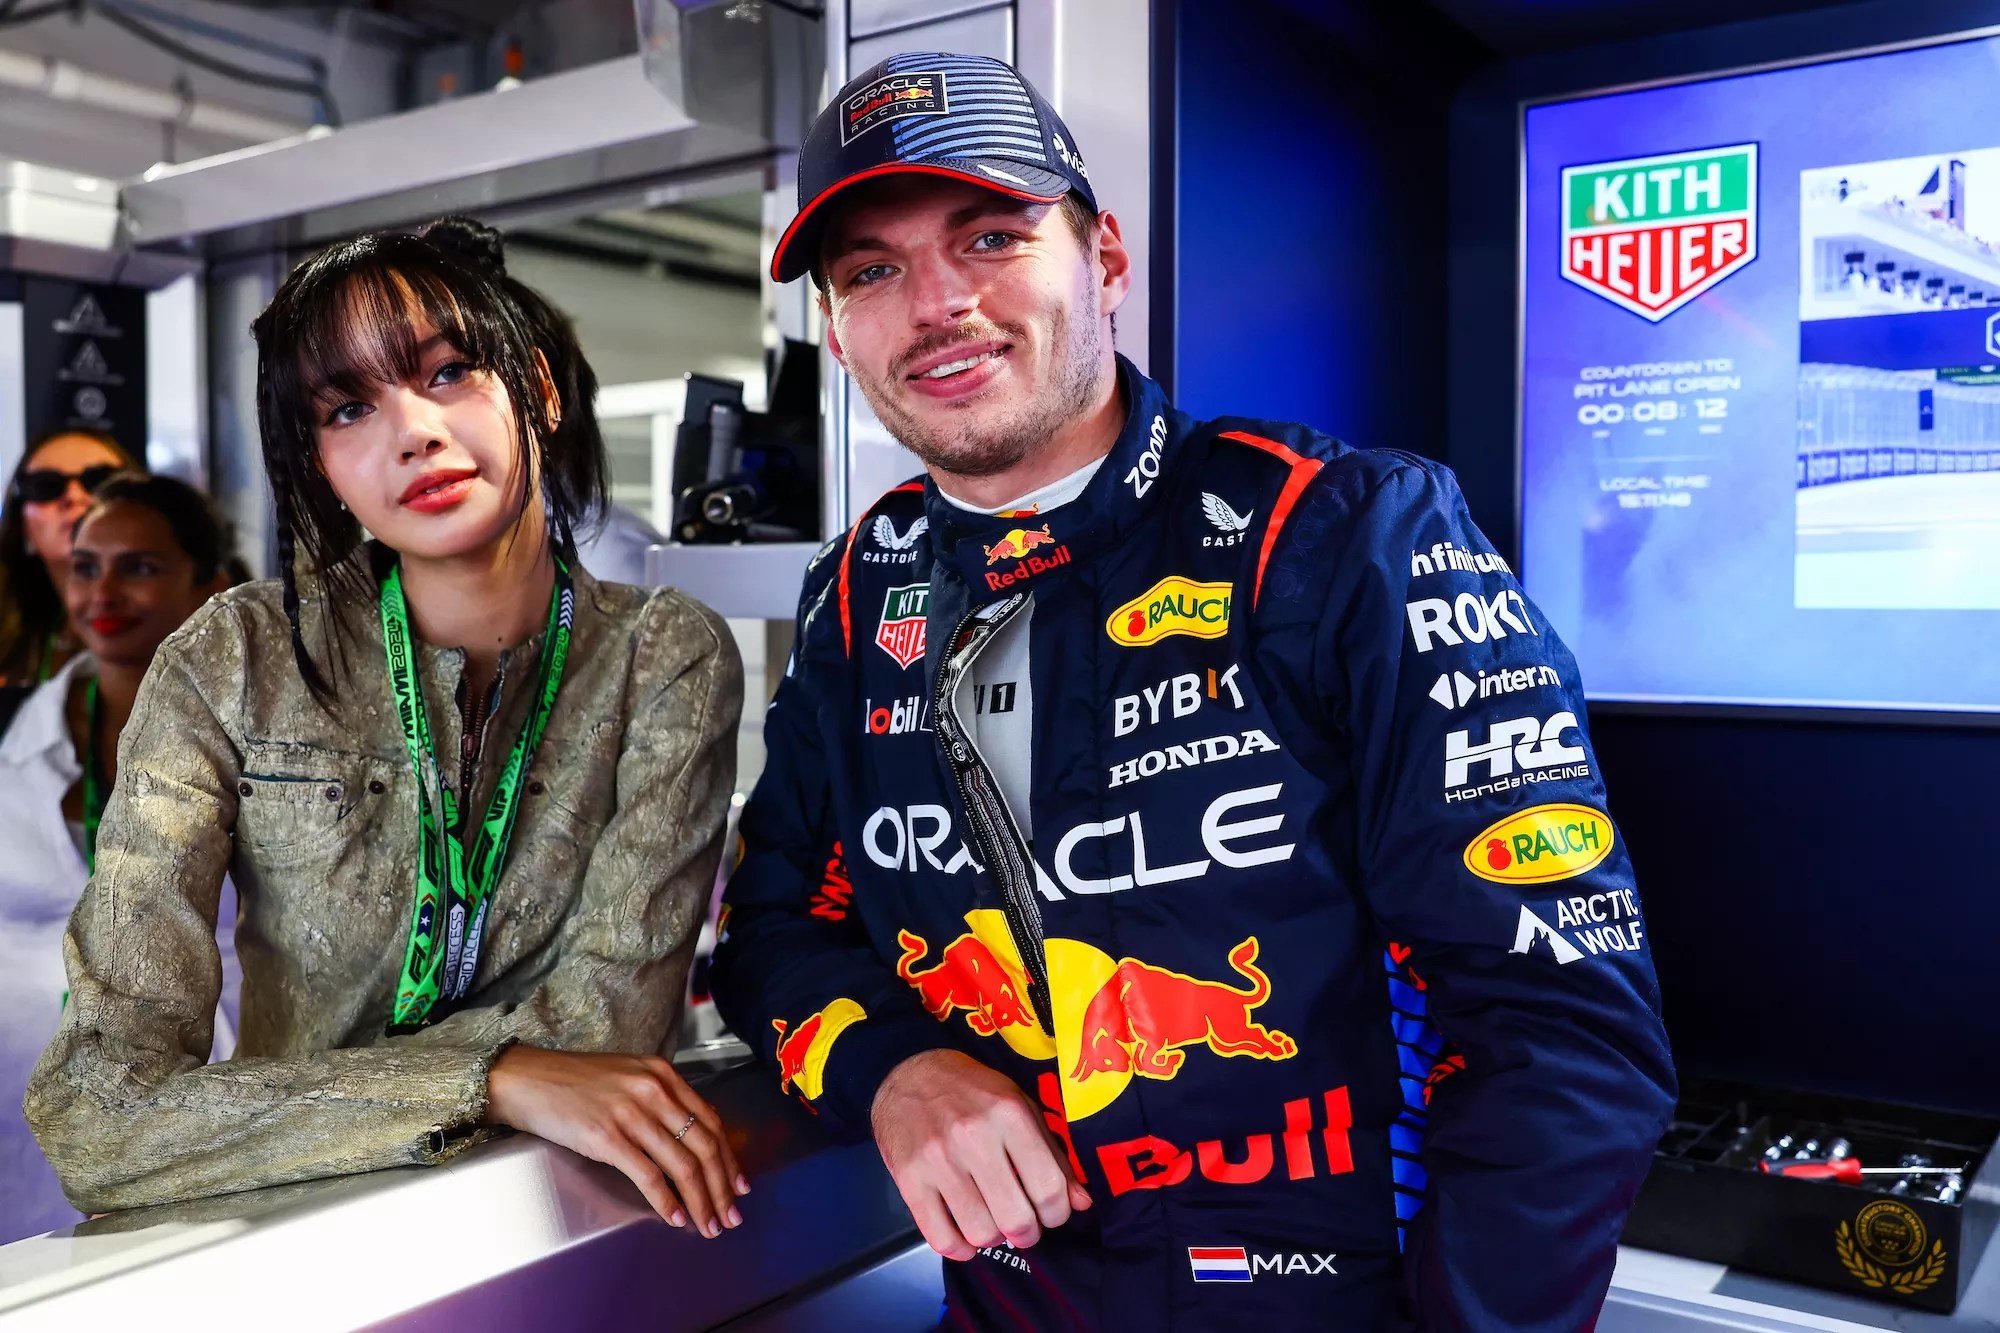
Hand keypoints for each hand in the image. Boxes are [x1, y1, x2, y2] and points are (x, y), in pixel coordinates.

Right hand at [486, 1045, 748, 1236]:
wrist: (526, 1079)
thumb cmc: (573, 1081)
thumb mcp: (628, 1076)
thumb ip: (660, 1099)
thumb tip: (690, 1138)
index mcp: (662, 1074)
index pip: (711, 1121)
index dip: (729, 1158)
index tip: (738, 1185)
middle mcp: (653, 1090)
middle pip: (704, 1146)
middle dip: (722, 1187)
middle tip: (730, 1215)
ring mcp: (631, 1114)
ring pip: (682, 1165)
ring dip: (700, 1201)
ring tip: (707, 1224)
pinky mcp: (607, 1138)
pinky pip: (649, 1176)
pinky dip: (666, 1201)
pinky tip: (675, 1217)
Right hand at [870, 1049, 1090, 1260]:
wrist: (909, 1073)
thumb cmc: (972, 1091)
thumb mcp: (1021, 1106)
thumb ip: (1053, 1155)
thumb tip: (1081, 1202)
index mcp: (1009, 1115)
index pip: (1048, 1188)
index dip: (1057, 1213)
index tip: (1051, 1213)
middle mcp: (974, 1137)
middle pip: (1016, 1219)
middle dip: (1027, 1233)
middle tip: (1023, 1225)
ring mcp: (938, 1160)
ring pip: (980, 1233)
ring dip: (994, 1239)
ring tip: (993, 1223)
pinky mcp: (909, 1178)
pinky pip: (940, 1237)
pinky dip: (959, 1248)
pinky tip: (965, 1236)